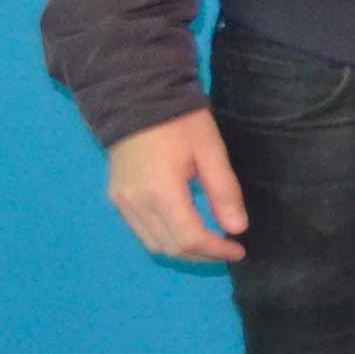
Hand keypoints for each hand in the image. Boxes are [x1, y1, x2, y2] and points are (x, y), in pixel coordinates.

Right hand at [107, 109, 246, 260]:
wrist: (136, 98)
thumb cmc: (179, 121)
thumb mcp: (211, 151)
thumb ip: (224, 191)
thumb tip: (237, 228)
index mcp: (160, 191)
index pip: (189, 238)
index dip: (216, 250)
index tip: (238, 249)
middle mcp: (135, 203)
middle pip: (170, 247)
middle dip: (202, 254)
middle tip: (227, 248)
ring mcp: (121, 202)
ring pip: (153, 244)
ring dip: (183, 251)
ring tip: (210, 244)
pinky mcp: (116, 198)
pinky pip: (140, 231)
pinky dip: (165, 238)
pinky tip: (185, 231)